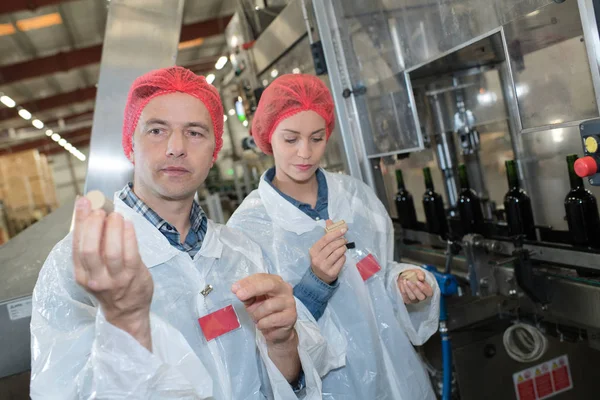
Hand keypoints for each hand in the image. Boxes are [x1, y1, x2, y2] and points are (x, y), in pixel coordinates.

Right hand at [72, 197, 153, 349]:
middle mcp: (95, 277)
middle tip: (101, 210)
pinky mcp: (133, 276)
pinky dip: (128, 236)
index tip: (84, 201)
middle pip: (89, 249)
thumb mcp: (94, 268)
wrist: (128, 311)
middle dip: (93, 225)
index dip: (80, 220)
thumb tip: (90, 210)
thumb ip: (91, 243)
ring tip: (116, 216)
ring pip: (111, 251)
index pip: (76, 244)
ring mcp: (115, 279)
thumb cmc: (111, 284)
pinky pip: (130, 253)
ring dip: (113, 228)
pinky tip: (128, 224)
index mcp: (81, 273)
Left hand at [232, 274, 297, 344]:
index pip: (261, 277)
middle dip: (253, 289)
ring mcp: (290, 302)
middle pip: (270, 284)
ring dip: (256, 314)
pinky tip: (263, 325)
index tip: (234, 288)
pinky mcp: (291, 316)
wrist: (277, 331)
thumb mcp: (252, 301)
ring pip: (268, 306)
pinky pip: (271, 320)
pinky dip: (262, 324)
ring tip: (256, 318)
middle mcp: (285, 289)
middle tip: (239, 295)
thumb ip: (247, 294)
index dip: (248, 282)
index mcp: (275, 281)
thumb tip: (236, 289)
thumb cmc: (263, 312)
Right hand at [309, 220, 347, 283]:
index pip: (325, 239)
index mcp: (313, 251)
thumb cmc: (321, 258)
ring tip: (344, 247)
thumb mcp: (321, 247)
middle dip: (341, 241)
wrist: (319, 277)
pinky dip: (343, 257)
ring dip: (343, 248)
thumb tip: (329, 221)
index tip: (344, 229)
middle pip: (332, 246)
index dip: (335, 233)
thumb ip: (326, 234)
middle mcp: (317, 259)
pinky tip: (342, 256)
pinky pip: (341, 261)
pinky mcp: (331, 273)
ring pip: (338, 253)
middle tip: (345, 240)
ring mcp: (324, 267)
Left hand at [397, 269, 433, 303]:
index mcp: (427, 289)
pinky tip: (402, 284)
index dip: (424, 288)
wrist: (403, 277)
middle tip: (408, 281)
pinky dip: (403, 291)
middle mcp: (422, 296)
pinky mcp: (408, 301)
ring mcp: (415, 300)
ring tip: (404, 281)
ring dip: (407, 289)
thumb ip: (420, 274)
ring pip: (413, 298)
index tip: (417, 282)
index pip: (429, 293)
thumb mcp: (417, 272)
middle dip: (414, 289)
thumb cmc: (413, 275)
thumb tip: (421, 278)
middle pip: (421, 297)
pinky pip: (406, 298)